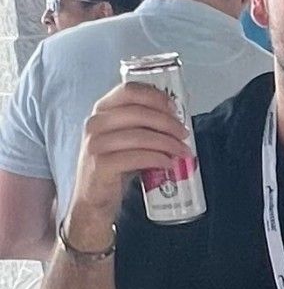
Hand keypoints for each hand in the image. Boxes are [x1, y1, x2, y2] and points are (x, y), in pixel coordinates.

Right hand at [66, 83, 190, 233]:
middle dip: (167, 123)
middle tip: (184, 134)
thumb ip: (144, 125)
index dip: (155, 97)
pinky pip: (136, 157)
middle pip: (139, 112)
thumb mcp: (127, 138)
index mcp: (102, 110)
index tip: (175, 109)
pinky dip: (157, 159)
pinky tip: (169, 163)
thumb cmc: (116, 165)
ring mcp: (96, 144)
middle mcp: (95, 123)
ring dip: (167, 143)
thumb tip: (178, 120)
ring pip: (140, 135)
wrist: (94, 198)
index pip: (129, 90)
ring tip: (182, 151)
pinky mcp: (101, 165)